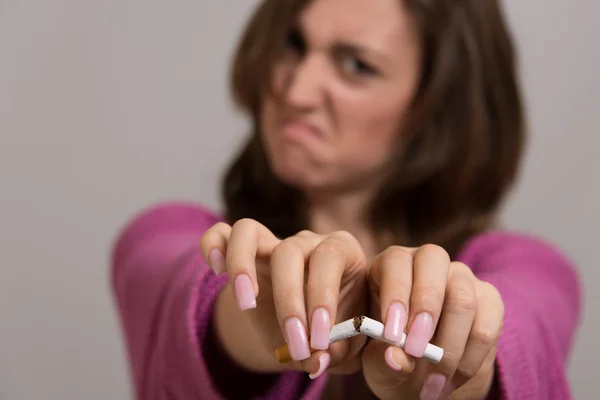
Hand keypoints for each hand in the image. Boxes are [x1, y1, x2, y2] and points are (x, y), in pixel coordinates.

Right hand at [200, 219, 368, 377]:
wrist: (311, 330)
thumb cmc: (335, 332)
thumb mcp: (343, 345)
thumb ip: (333, 352)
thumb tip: (315, 360)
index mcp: (342, 252)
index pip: (329, 258)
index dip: (323, 296)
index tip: (319, 339)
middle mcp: (306, 240)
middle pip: (288, 251)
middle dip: (288, 301)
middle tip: (294, 343)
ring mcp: (272, 241)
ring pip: (248, 231)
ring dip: (241, 266)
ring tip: (246, 304)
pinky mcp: (243, 253)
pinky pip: (220, 234)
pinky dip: (213, 245)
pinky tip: (217, 272)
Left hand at [361, 245, 503, 399]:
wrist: (424, 375)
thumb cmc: (393, 355)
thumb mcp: (378, 360)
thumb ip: (384, 358)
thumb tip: (396, 358)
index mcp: (393, 265)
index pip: (396, 262)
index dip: (396, 295)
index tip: (392, 335)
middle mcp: (429, 262)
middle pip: (434, 264)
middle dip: (426, 310)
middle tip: (416, 352)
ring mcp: (462, 278)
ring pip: (463, 299)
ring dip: (448, 347)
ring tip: (432, 382)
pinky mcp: (489, 301)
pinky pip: (486, 326)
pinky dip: (469, 360)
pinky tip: (451, 381)